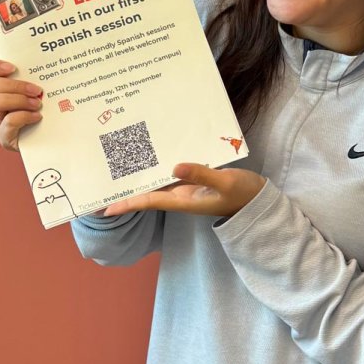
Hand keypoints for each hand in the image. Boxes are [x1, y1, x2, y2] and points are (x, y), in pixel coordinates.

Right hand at [0, 60, 43, 151]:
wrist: (55, 137)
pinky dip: (23, 116)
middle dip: (13, 85)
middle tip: (37, 90)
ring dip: (17, 100)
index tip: (13, 68)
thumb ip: (38, 77)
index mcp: (1, 89)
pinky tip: (38, 116)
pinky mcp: (5, 138)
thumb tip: (48, 58)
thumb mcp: (44, 89)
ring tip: (38, 103)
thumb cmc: (50, 109)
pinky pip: (7, 123)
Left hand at [103, 163, 265, 217]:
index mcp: (185, 200)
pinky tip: (154, 156)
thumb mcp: (225, 182)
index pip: (150, 201)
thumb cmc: (243, 194)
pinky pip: (173, 175)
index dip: (127, 204)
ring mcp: (188, 189)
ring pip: (159, 183)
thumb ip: (202, 174)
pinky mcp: (196, 181)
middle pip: (149, 193)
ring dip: (142, 177)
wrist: (259, 200)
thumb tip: (174, 167)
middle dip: (127, 190)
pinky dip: (161, 168)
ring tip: (121, 166)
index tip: (104, 207)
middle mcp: (182, 196)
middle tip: (104, 181)